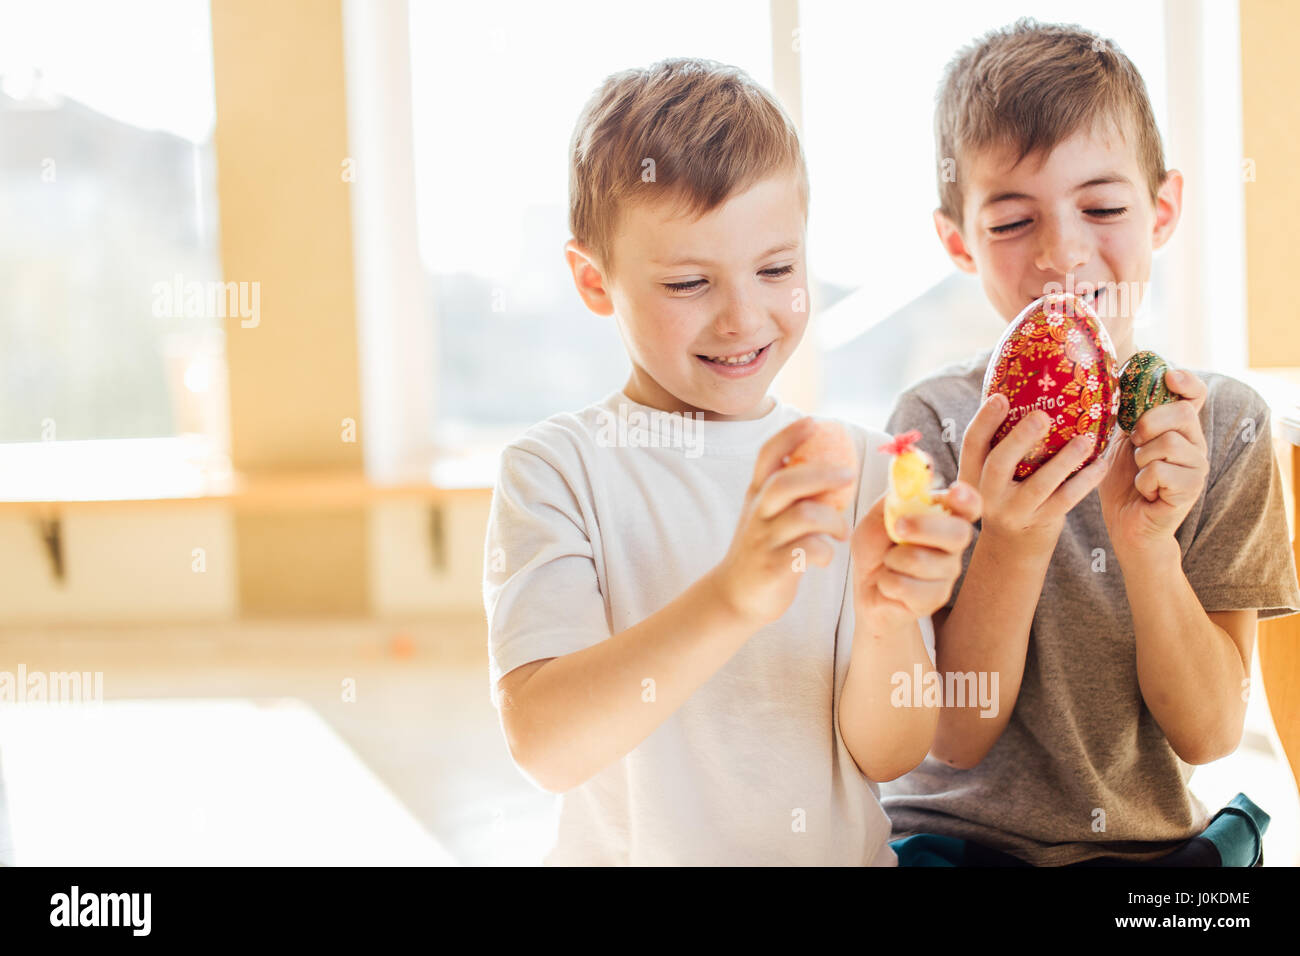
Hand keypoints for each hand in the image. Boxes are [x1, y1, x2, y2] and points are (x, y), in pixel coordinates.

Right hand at [711, 417, 855, 628]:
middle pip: (787, 482)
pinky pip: (806, 551)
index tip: (814, 422)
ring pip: (803, 517)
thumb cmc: (762, 550)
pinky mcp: (772, 566)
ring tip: (842, 532)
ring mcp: (763, 540)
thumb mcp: (766, 515)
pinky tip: (825, 557)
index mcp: (757, 495)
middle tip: (850, 474)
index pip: (768, 456)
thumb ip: (788, 492)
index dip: (789, 436)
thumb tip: (828, 464)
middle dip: (822, 474)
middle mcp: (757, 513)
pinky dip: (824, 552)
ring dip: (833, 521)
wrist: (735, 596)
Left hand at [851, 481, 981, 635]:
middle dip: (924, 527)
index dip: (967, 498)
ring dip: (892, 559)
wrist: (866, 589)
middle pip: (958, 533)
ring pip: (923, 561)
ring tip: (888, 563)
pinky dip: (887, 582)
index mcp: (942, 517)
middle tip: (898, 527)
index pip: (968, 505)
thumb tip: (906, 471)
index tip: (954, 492)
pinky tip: (889, 584)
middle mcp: (952, 543)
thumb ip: (894, 498)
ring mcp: (948, 572)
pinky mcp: (936, 597)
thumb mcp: (878, 517)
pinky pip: (908, 587)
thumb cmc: (876, 548)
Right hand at [958, 392, 1108, 548]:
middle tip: (1042, 415)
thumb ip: (1001, 441)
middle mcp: (987, 493)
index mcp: (972, 472)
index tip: (1001, 397)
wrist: (1012, 545)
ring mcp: (1013, 511)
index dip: (984, 420)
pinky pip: (1065, 501)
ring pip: (1038, 485)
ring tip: (1085, 440)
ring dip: (1063, 461)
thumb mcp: (992, 472)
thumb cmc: (1009, 491)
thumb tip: (1022, 385)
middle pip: (999, 464)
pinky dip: (1084, 482)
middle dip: (1020, 439)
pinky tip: (1100, 464)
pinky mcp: (1040, 522)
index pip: (972, 443)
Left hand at [1098, 368, 1208, 555]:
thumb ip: (1126, 417)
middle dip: (1148, 423)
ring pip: (1170, 443)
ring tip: (1139, 473)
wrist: (1127, 525)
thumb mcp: (1119, 443)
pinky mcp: (1190, 489)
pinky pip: (1161, 471)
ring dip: (1142, 457)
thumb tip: (1113, 383)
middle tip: (1135, 442)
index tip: (1169, 375)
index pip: (1196, 394)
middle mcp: (1195, 444)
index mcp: (1179, 429)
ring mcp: (1196, 467)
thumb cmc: (1122, 483)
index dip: (1187, 381)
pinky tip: (1144, 491)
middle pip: (1182, 413)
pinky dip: (1143, 481)